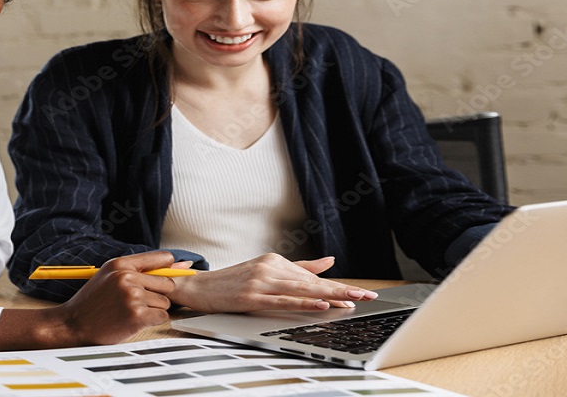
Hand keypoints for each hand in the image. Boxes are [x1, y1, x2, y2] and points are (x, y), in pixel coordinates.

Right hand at [51, 251, 183, 344]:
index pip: (162, 258)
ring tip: (130, 312)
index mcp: (120, 264)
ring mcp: (132, 296)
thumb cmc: (93, 301)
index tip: (165, 278)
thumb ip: (140, 269)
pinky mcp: (136, 315)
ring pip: (165, 303)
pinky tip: (134, 321)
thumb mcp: (110, 276)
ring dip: (153, 310)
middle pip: (167, 284)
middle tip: (138, 302)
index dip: (169, 269)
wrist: (73, 324)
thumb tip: (182, 264)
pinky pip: (162, 317)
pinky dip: (152, 321)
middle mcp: (127, 277)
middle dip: (158, 294)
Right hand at [167, 253, 378, 312]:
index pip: (312, 277)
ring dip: (329, 296)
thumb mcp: (265, 271)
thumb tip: (329, 262)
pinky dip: (303, 303)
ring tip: (351, 301)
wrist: (198, 287)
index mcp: (274, 261)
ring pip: (301, 290)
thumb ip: (300, 268)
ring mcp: (260, 281)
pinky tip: (320, 305)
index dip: (337, 286)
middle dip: (342, 289)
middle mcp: (270, 267)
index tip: (361, 293)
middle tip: (367, 295)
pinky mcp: (252, 295)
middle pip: (312, 282)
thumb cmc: (232, 281)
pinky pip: (283, 300)